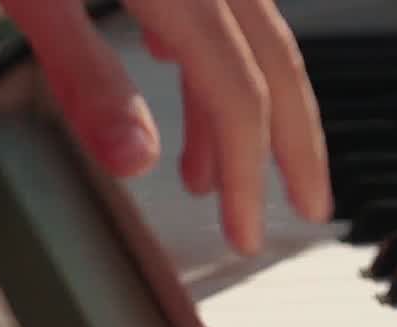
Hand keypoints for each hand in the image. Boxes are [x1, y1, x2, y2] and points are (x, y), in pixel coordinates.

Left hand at [0, 0, 331, 254]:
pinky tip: (175, 74)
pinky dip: (210, 55)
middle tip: (310, 207)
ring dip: (239, 110)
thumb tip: (136, 160)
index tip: (248, 234)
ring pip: (251, 38)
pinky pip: (222, 7)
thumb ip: (85, 72)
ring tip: (208, 173)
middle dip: (294, 146)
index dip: (248, 175)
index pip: (240, 98)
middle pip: (279, 66)